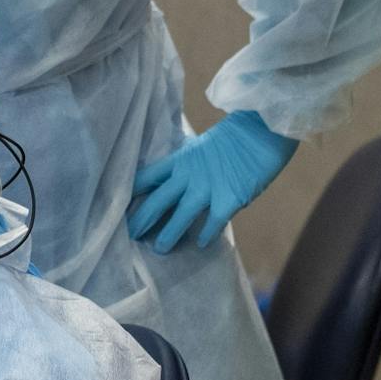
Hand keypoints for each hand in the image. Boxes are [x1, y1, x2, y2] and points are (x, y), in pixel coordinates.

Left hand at [128, 111, 298, 253]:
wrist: (262, 130)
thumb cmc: (233, 138)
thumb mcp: (200, 147)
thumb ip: (186, 165)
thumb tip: (172, 181)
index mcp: (180, 160)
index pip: (147, 177)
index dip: (131, 193)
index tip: (117, 206)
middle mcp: (189, 175)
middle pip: (157, 200)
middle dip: (142, 220)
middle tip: (131, 236)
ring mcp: (208, 188)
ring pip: (180, 216)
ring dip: (169, 234)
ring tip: (160, 249)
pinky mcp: (229, 198)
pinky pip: (213, 223)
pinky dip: (206, 235)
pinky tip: (200, 244)